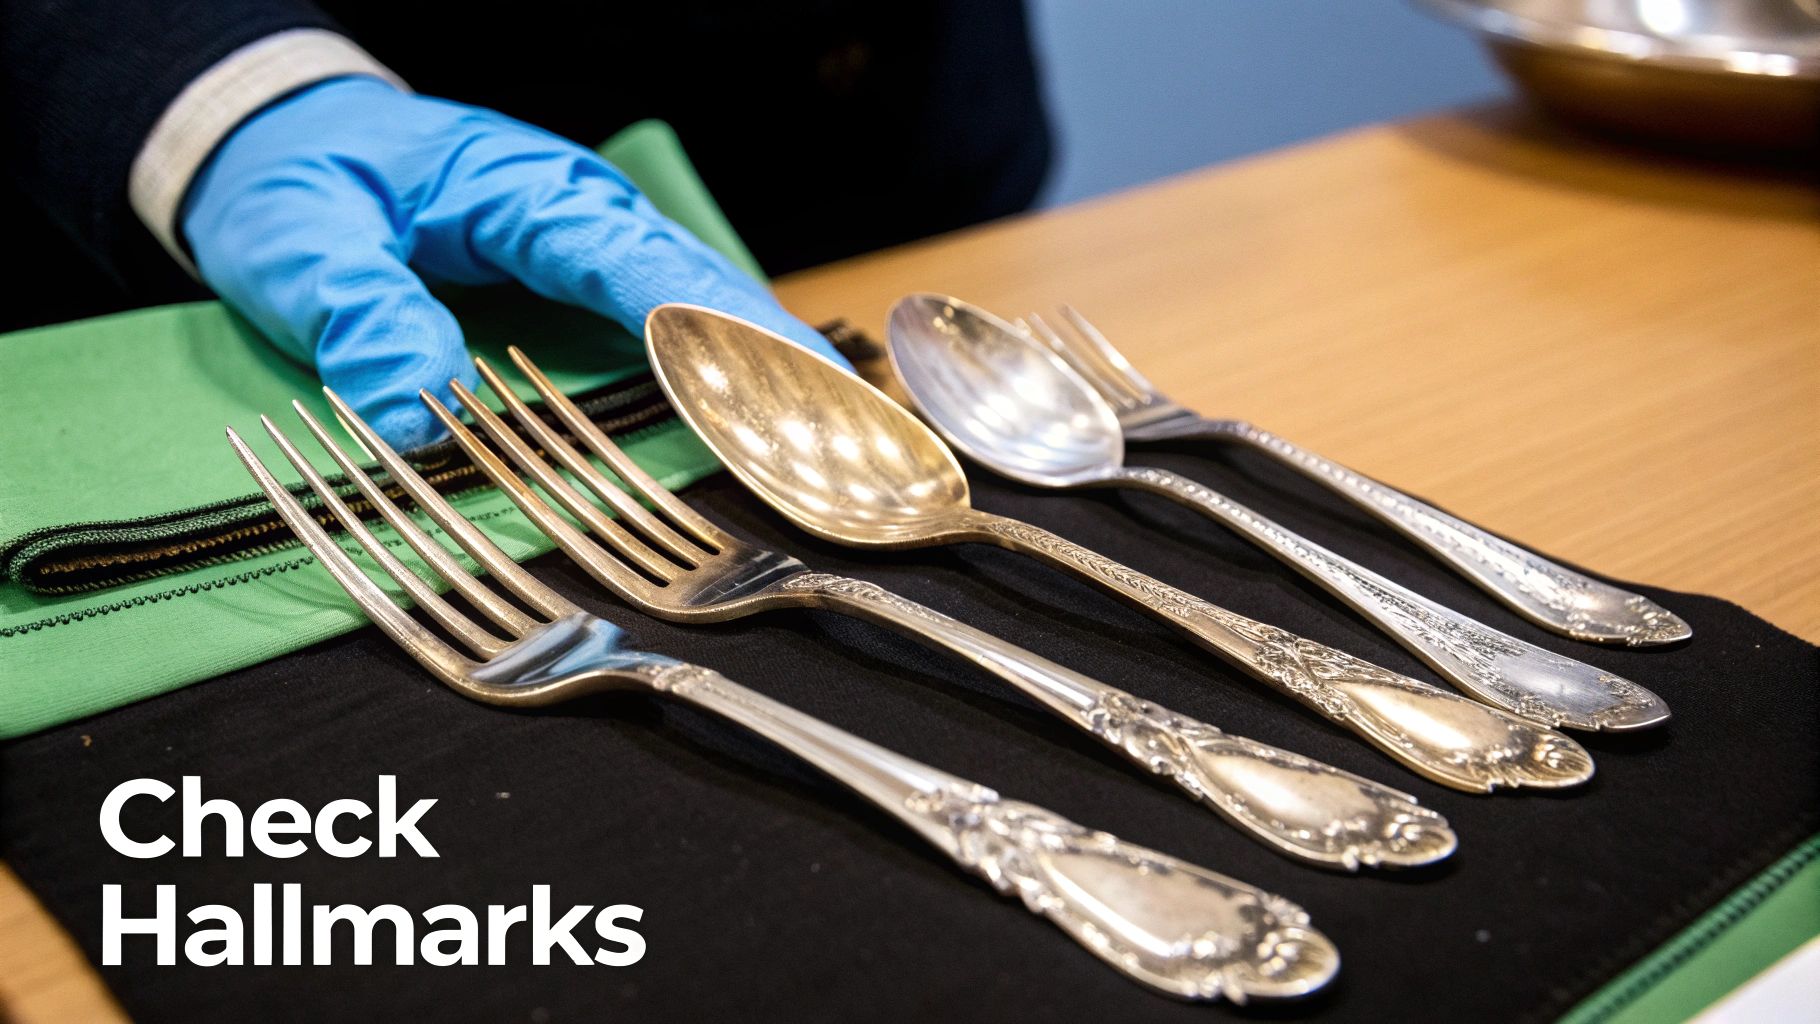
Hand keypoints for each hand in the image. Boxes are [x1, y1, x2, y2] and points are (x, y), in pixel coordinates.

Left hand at [183, 76, 847, 448]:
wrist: (290, 141)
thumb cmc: (302, 182)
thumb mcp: (299, 243)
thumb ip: (357, 313)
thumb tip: (413, 411)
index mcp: (533, 195)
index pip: (650, 271)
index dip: (720, 343)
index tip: (786, 400)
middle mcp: (587, 219)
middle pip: (713, 293)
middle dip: (787, 371)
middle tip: (858, 453)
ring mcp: (599, 250)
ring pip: (713, 313)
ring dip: (776, 383)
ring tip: (845, 459)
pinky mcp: (591, 285)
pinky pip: (681, 332)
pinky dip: (733, 383)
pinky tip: (775, 437)